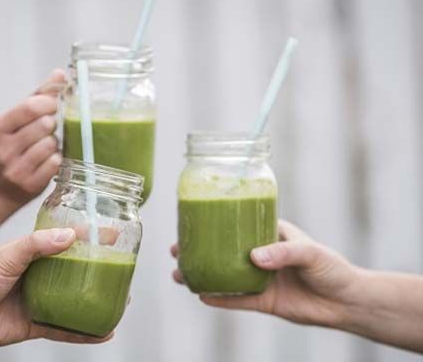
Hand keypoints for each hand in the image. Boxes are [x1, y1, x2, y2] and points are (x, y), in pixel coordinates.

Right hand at [0, 70, 65, 208]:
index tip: (51, 107)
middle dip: (51, 126)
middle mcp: (5, 149)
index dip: (48, 104)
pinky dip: (56, 160)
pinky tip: (47, 162)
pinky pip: (56, 163)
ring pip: (52, 144)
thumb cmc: (8, 149)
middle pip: (45, 125)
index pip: (31, 107)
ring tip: (44, 148)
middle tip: (45, 131)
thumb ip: (37, 97)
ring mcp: (17, 168)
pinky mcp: (30, 184)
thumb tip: (59, 73)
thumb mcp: (14, 122)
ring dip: (54, 144)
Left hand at [0, 228, 111, 348]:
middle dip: (101, 270)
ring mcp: (42, 300)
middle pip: (78, 271)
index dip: (91, 236)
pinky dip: (85, 332)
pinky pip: (67, 329)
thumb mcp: (8, 255)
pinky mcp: (39, 324)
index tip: (112, 233)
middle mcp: (42, 276)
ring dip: (98, 300)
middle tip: (124, 268)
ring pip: (77, 300)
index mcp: (35, 254)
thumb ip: (36, 245)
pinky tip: (104, 332)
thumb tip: (69, 236)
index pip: (69, 241)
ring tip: (121, 300)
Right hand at [171, 220, 362, 327]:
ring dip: (202, 274)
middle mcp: (259, 255)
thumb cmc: (331, 268)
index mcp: (269, 234)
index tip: (192, 219)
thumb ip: (283, 252)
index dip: (214, 222)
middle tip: (176, 249)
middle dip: (198, 250)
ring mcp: (258, 278)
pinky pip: (236, 300)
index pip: (237, 223)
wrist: (346, 302)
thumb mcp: (310, 252)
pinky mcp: (262, 301)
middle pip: (222, 250)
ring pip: (223, 275)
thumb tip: (254, 257)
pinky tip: (201, 295)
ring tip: (179, 275)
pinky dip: (219, 298)